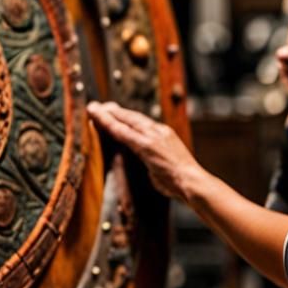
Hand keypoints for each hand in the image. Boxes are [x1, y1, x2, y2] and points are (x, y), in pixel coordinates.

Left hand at [86, 101, 205, 202]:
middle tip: (98, 106)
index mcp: (164, 134)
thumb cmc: (181, 180)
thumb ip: (155, 160)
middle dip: (114, 111)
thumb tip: (148, 163)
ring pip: (126, 120)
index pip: (141, 122)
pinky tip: (100, 120)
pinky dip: (111, 125)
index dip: (126, 116)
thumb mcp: (167, 164)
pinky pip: (124, 133)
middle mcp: (158, 131)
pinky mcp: (147, 146)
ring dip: (108, 114)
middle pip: (132, 116)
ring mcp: (153, 137)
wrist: (193, 182)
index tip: (114, 112)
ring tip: (94, 109)